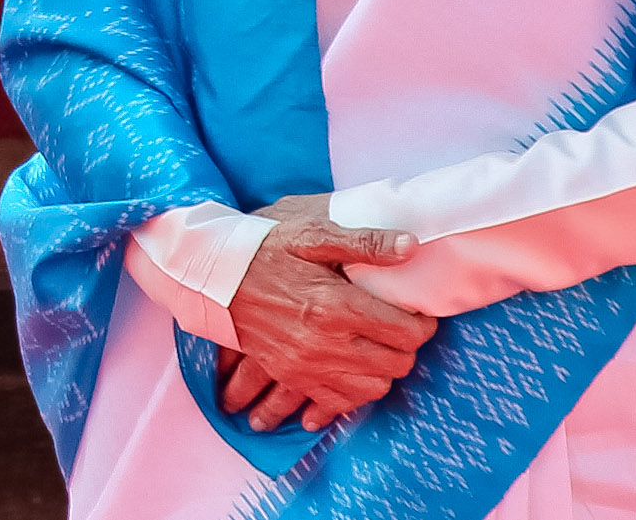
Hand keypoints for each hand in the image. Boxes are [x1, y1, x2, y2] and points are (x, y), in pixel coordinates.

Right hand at [217, 195, 433, 433]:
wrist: (214, 278)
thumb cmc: (265, 250)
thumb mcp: (312, 234)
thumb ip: (365, 241)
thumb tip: (412, 246)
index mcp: (336, 305)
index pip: (407, 332)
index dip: (422, 323)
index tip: (416, 313)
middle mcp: (325, 343)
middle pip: (397, 363)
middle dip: (406, 346)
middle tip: (398, 327)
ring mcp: (307, 366)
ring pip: (374, 388)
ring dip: (383, 370)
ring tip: (376, 347)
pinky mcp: (293, 377)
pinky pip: (339, 403)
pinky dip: (353, 393)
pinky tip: (353, 373)